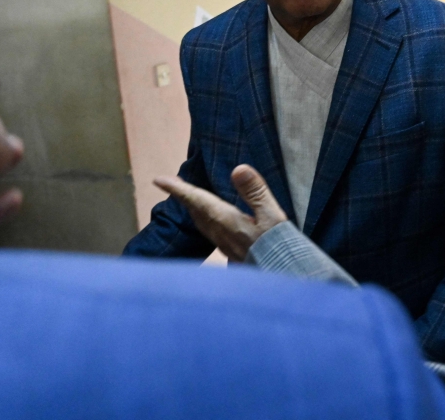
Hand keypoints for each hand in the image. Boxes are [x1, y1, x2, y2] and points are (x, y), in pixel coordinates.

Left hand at [154, 164, 287, 261]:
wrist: (285, 276)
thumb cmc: (279, 246)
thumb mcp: (271, 215)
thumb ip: (255, 192)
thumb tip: (238, 169)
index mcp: (227, 221)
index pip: (197, 201)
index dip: (178, 189)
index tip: (159, 180)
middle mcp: (221, 234)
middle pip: (196, 212)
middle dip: (183, 197)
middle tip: (171, 185)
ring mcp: (225, 246)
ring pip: (202, 224)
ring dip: (193, 209)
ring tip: (189, 200)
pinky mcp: (233, 253)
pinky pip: (211, 232)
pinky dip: (205, 220)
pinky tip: (212, 222)